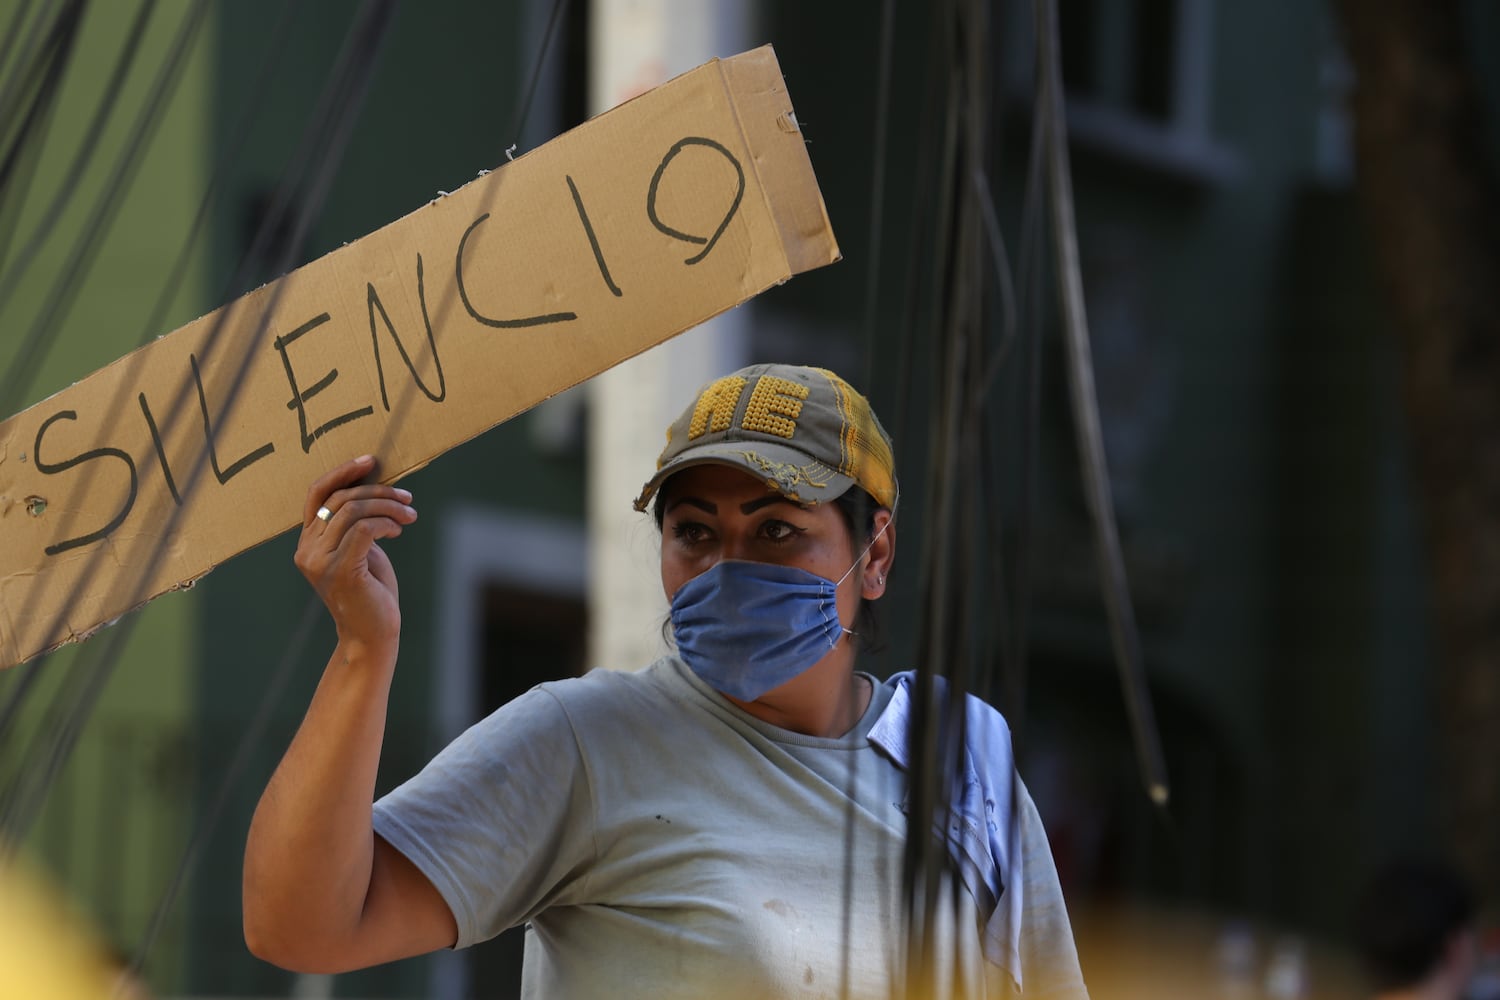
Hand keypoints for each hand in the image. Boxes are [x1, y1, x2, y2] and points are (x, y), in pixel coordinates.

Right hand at [295, 455, 417, 656]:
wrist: (372, 634)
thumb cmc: (371, 591)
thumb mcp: (362, 550)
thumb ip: (357, 523)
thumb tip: (375, 488)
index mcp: (308, 542)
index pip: (318, 493)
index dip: (343, 471)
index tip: (371, 460)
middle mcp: (307, 550)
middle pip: (340, 498)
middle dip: (378, 491)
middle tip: (407, 497)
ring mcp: (320, 562)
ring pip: (353, 510)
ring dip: (388, 507)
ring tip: (409, 515)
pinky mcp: (341, 571)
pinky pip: (364, 529)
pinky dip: (386, 523)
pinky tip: (398, 531)